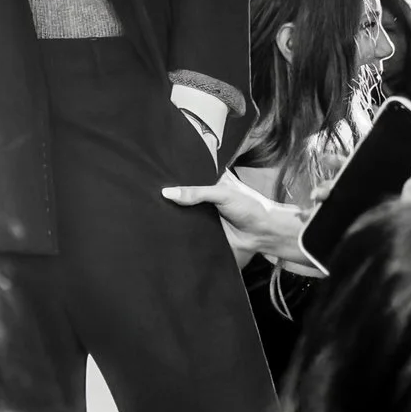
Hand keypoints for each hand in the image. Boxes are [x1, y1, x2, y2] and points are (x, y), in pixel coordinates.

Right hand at [163, 171, 321, 274]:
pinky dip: (177, 234)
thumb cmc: (250, 208)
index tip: (153, 175)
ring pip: (180, 217)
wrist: (263, 235)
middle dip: (168, 199)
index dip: (173, 178)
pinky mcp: (201, 236)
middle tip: (147, 196)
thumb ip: (197, 193)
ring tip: (150, 214)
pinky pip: (185, 234)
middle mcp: (203, 201)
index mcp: (209, 184)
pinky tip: (163, 232)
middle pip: (181, 198)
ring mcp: (201, 219)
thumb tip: (167, 192)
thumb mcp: (223, 193)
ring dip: (171, 218)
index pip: (187, 178)